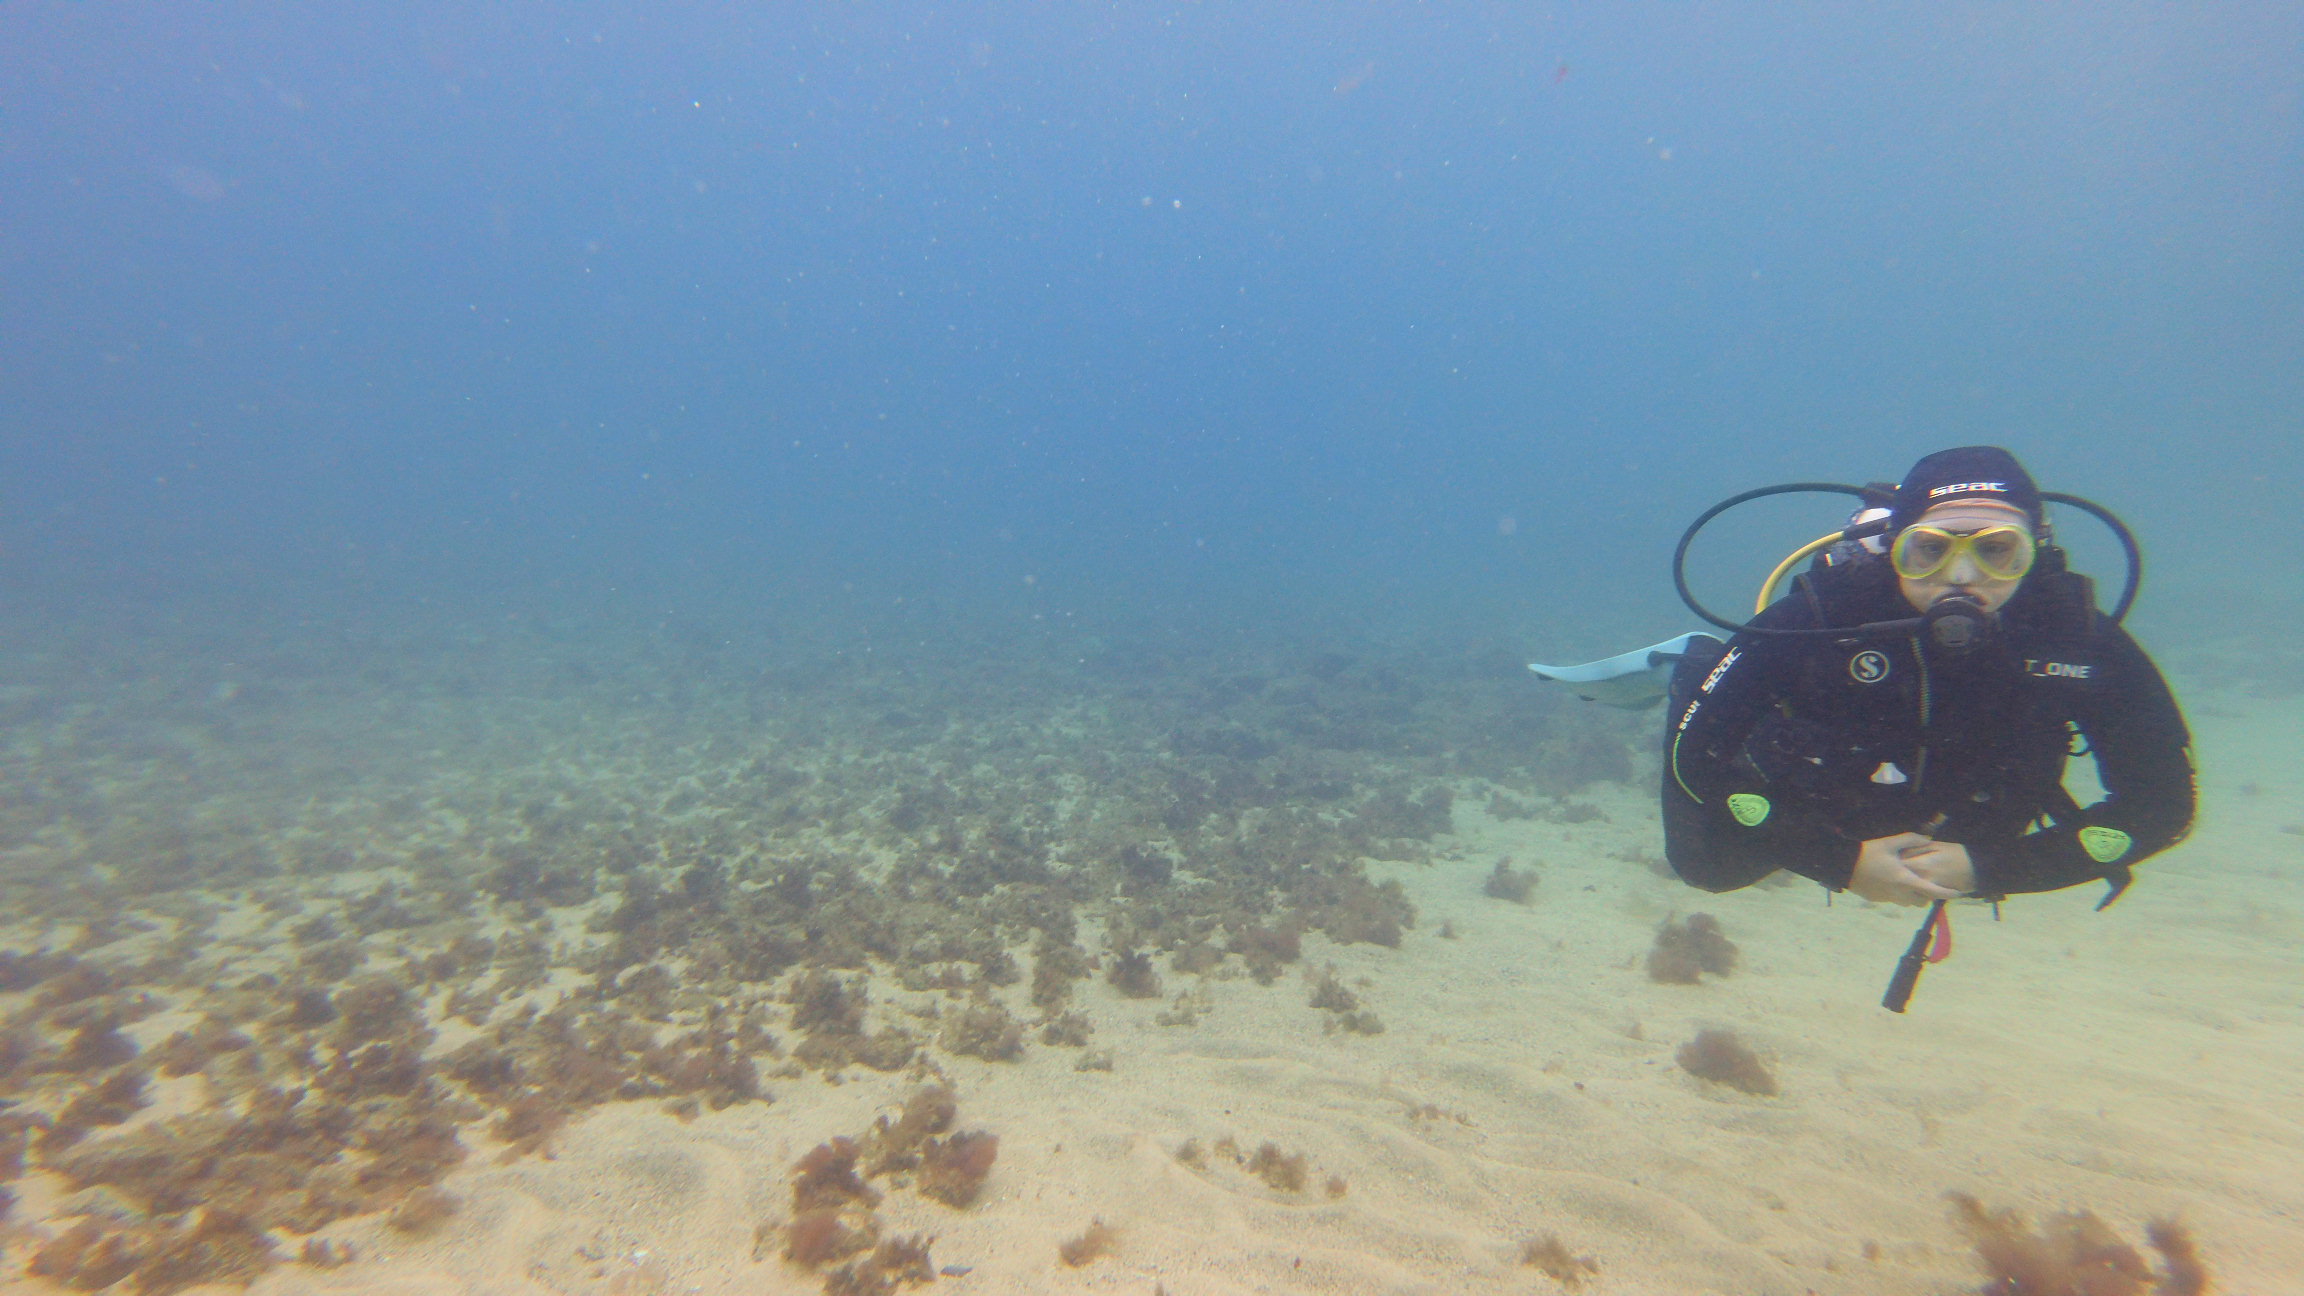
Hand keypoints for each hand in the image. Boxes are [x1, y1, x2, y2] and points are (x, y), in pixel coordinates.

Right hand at [1849, 832, 1966, 905]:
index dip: (1947, 893)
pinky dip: (1898, 894)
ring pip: (1908, 903)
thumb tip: (1927, 839)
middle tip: (1928, 884)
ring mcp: (1887, 898)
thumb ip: (1911, 840)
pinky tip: (1890, 882)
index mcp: (1905, 879)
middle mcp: (1898, 893)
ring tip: (1910, 884)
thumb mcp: (1889, 842)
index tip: (1957, 894)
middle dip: (1928, 896)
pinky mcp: (1877, 899)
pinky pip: (1893, 900)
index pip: (1932, 891)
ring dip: (1913, 897)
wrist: (1843, 866)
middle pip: (1922, 902)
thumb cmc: (1868, 853)